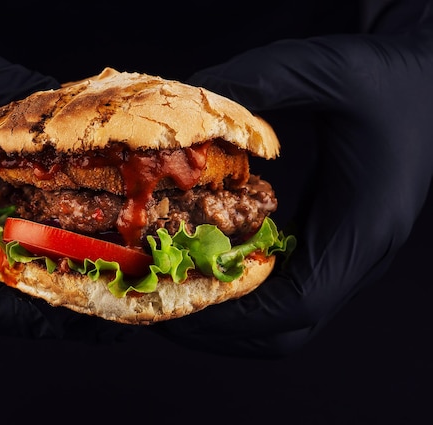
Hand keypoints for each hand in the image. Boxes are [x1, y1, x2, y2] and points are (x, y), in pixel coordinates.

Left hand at [151, 5, 432, 356]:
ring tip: (176, 288)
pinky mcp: (337, 244)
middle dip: (219, 328)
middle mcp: (359, 254)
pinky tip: (209, 261)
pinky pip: (288, 289)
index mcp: (363, 226)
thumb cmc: (387, 76)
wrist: (429, 79)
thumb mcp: (325, 68)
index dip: (230, 316)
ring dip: (229, 316)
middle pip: (286, 329)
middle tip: (162, 302)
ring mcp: (349, 255)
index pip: (295, 304)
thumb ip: (259, 82)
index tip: (175, 303)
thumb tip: (190, 100)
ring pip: (286, 318)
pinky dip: (244, 290)